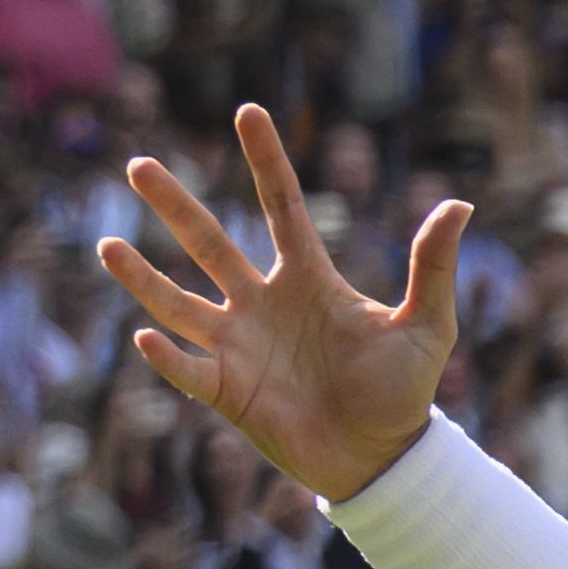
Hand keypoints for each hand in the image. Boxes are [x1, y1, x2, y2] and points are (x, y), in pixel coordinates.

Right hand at [100, 104, 473, 502]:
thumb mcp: (426, 325)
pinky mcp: (227, 391)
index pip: (283, 208)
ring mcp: (240, 345)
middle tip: (138, 165)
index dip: (267, 162)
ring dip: (143, 278)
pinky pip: (187, 368)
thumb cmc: (404, 390)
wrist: (382, 457)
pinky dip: (167, 355)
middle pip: (209, 244)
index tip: (249, 111)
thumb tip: (460, 205)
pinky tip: (146, 335)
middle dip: (175, 206)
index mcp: (309, 280)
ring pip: (179, 303)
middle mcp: (264, 304)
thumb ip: (433, 267)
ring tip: (107, 245)